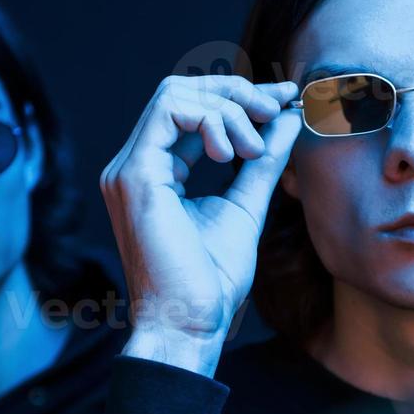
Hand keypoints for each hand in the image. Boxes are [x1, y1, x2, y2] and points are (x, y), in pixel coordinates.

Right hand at [100, 75, 301, 374]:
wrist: (189, 323)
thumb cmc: (209, 281)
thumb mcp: (245, 206)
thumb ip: (262, 161)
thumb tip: (285, 119)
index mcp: (154, 172)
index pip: (188, 109)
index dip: (236, 96)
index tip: (281, 101)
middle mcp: (134, 165)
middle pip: (179, 90)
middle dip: (234, 91)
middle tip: (275, 109)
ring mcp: (129, 170)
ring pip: (174, 95)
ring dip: (227, 110)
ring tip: (254, 150)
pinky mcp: (135, 177)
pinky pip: (170, 113)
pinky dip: (212, 122)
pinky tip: (234, 154)